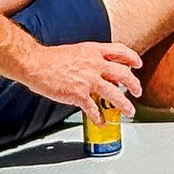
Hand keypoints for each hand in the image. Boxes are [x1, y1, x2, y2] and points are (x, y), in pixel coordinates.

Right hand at [23, 36, 140, 121]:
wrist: (36, 64)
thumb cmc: (52, 58)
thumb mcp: (77, 51)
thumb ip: (91, 59)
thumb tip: (100, 70)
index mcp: (94, 51)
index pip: (120, 51)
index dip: (132, 58)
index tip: (138, 64)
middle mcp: (95, 65)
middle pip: (123, 74)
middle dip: (134, 84)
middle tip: (137, 92)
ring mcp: (88, 80)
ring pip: (114, 94)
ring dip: (124, 105)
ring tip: (129, 112)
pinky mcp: (79, 95)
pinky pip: (94, 109)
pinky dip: (99, 117)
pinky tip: (101, 122)